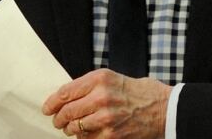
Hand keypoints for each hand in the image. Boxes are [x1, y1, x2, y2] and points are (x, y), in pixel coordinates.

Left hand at [42, 69, 171, 138]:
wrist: (163, 108)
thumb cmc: (136, 92)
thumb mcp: (111, 78)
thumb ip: (88, 85)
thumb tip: (65, 97)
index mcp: (99, 79)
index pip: (65, 92)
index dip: (52, 103)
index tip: (47, 108)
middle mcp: (101, 97)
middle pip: (67, 112)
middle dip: (59, 119)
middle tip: (57, 121)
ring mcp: (106, 118)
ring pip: (75, 128)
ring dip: (70, 130)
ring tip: (71, 128)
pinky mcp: (112, 135)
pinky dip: (84, 138)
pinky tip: (86, 134)